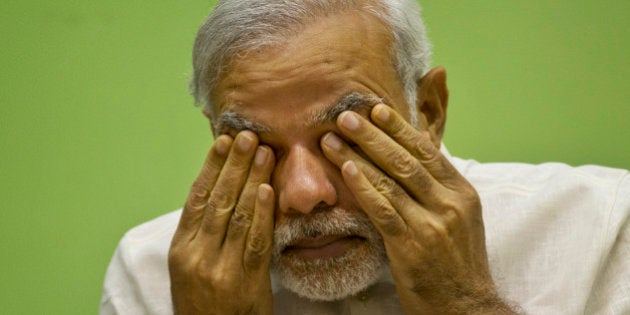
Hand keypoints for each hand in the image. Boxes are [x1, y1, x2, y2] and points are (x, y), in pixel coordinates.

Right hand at [168, 131, 275, 314]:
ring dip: (251, 180)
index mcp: (181, 248)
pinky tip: (268, 189)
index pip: (196, 197)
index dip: (211, 167)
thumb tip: (220, 191)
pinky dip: (262, 213)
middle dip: (234, 165)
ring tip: (263, 152)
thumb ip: (202, 234)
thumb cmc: (204, 303)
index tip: (224, 140)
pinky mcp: (245, 282)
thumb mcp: (190, 268)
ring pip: (236, 215)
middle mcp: (197, 255)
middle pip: (217, 200)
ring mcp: (220, 268)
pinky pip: (255, 241)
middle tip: (248, 136)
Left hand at [321, 105, 515, 313]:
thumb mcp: (459, 216)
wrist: (466, 306)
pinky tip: (346, 170)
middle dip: (373, 134)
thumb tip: (417, 149)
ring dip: (357, 156)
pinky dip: (364, 187)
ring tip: (332, 139)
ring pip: (391, 180)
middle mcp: (450, 204)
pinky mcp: (412, 246)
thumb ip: (438, 184)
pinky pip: (384, 210)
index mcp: (462, 192)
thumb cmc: (457, 260)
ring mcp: (432, 224)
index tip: (376, 109)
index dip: (399, 128)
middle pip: (406, 160)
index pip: (427, 151)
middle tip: (346, 115)